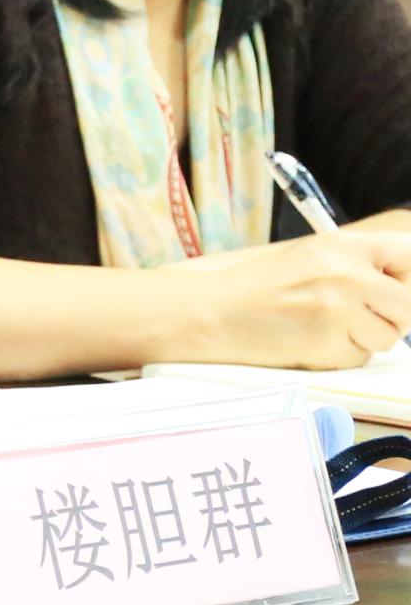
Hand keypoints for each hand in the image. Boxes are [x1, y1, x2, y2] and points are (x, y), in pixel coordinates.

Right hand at [178, 231, 410, 368]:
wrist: (214, 311)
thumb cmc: (260, 285)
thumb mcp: (311, 257)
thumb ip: (359, 266)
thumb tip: (404, 287)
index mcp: (343, 245)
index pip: (409, 255)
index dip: (409, 277)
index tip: (399, 288)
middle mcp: (347, 275)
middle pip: (408, 306)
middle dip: (392, 317)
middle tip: (359, 315)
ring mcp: (339, 310)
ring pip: (387, 337)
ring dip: (364, 339)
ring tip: (323, 326)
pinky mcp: (330, 344)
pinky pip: (360, 358)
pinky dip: (341, 355)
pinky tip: (311, 340)